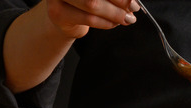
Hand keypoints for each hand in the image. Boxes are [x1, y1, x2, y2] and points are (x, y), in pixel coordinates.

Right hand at [4, 0, 139, 92]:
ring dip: (115, 14)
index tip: (133, 0)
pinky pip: (89, 19)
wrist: (62, 16)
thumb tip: (131, 1)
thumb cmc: (83, 2)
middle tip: (133, 8)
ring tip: (126, 18)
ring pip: (93, 5)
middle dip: (120, 2)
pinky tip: (114, 23)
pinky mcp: (58, 13)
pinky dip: (106, 23)